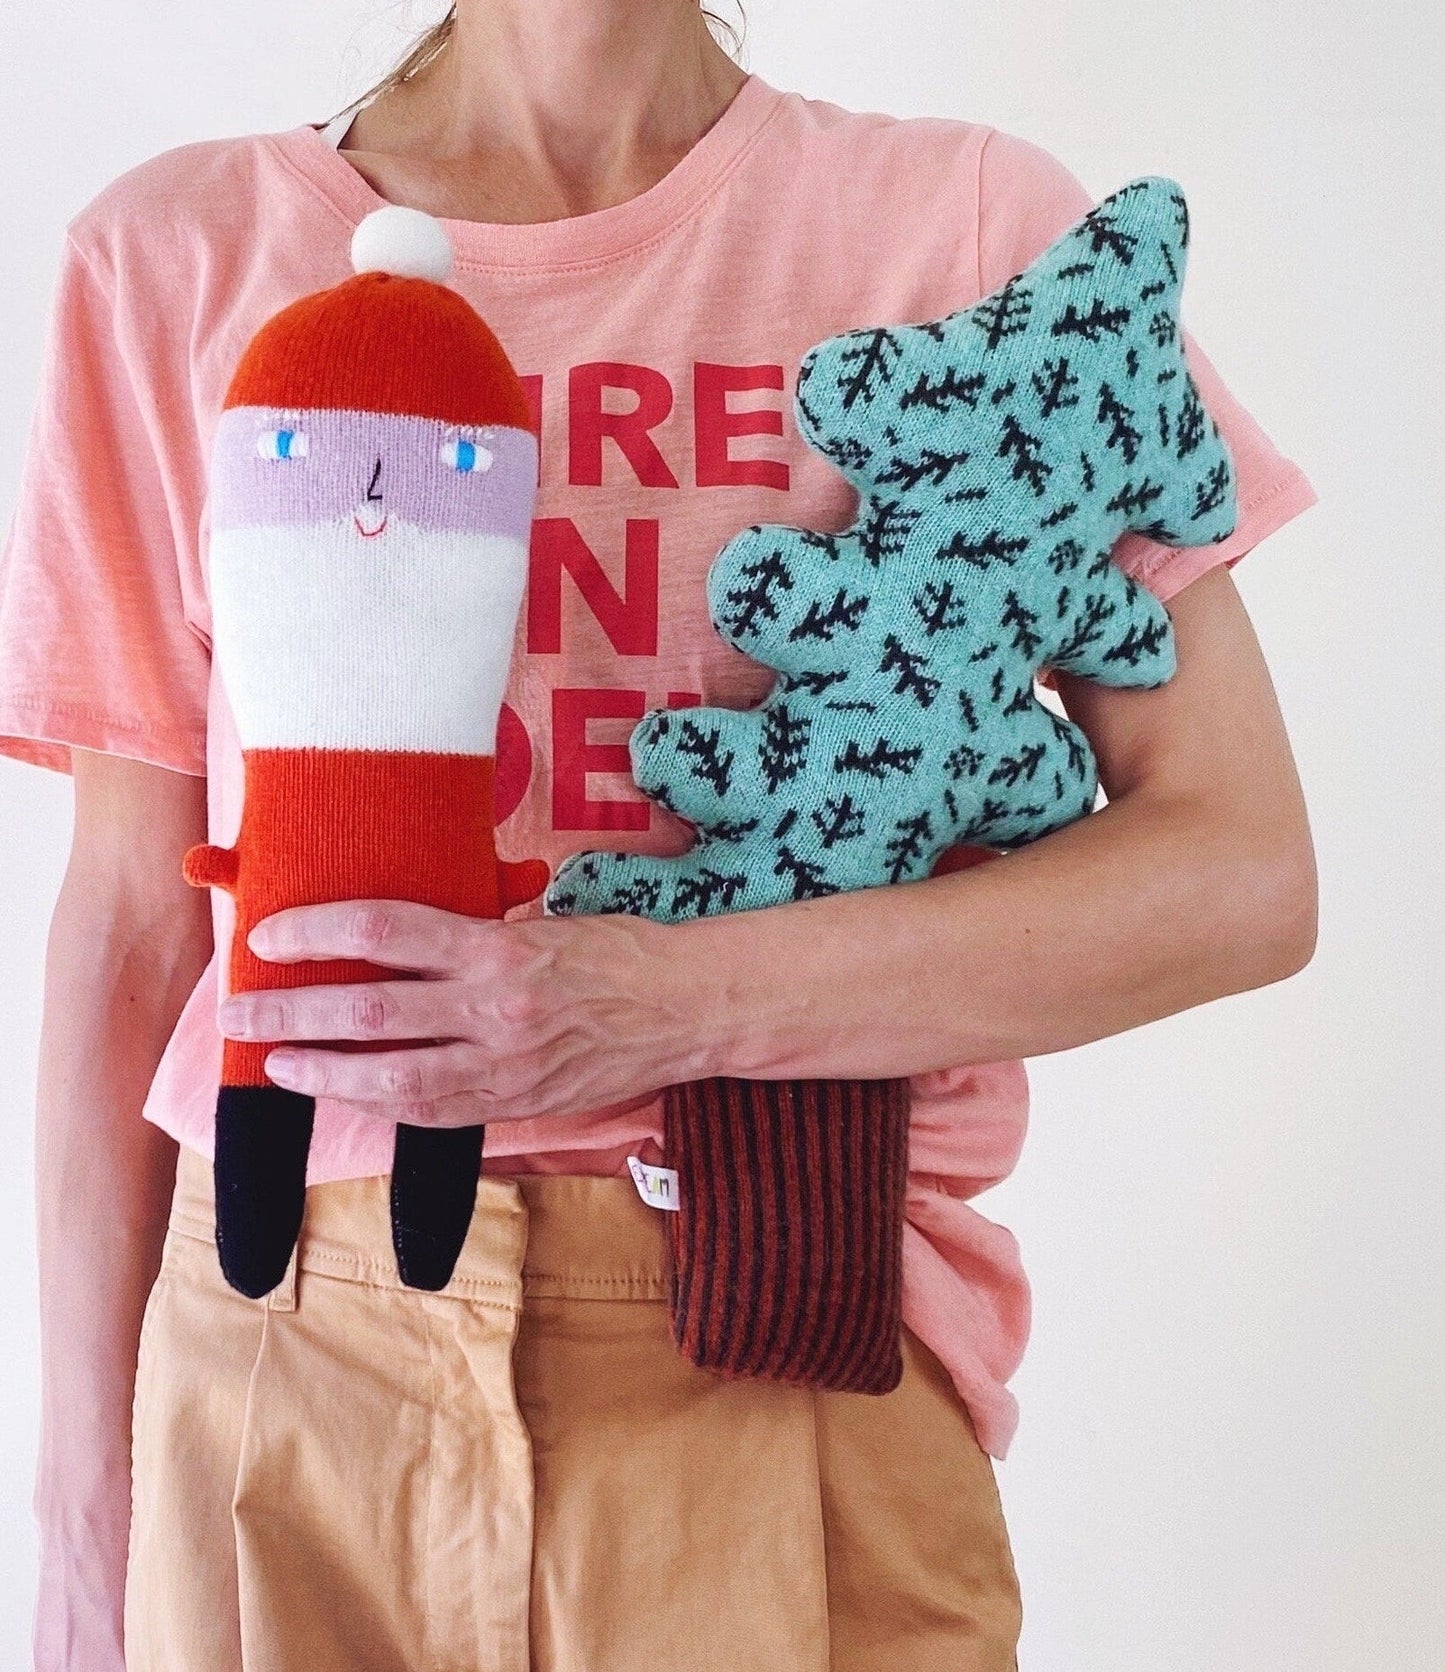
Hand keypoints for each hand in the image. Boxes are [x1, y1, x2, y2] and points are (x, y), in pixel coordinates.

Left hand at [217, 902, 717, 1126]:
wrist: (685, 1008)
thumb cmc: (617, 951)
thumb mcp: (542, 921)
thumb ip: (473, 935)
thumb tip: (395, 936)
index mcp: (497, 947)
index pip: (385, 928)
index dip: (316, 931)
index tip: (268, 935)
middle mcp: (495, 1007)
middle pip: (368, 1007)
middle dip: (291, 1012)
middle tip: (239, 1011)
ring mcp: (505, 1064)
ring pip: (391, 1077)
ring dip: (323, 1072)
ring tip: (278, 1065)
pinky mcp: (519, 1102)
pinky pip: (435, 1112)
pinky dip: (384, 1105)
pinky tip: (351, 1095)